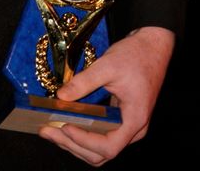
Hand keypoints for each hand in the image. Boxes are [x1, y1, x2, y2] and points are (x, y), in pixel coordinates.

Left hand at [38, 25, 174, 164]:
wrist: (152, 46)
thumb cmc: (135, 55)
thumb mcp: (108, 65)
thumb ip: (84, 82)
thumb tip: (60, 96)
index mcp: (135, 120)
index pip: (108, 147)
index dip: (84, 141)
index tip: (65, 126)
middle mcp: (133, 130)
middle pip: (101, 154)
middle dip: (72, 145)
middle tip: (46, 131)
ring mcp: (128, 127)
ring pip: (99, 150)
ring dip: (74, 144)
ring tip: (50, 130)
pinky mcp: (121, 121)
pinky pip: (101, 137)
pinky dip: (82, 136)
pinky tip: (64, 125)